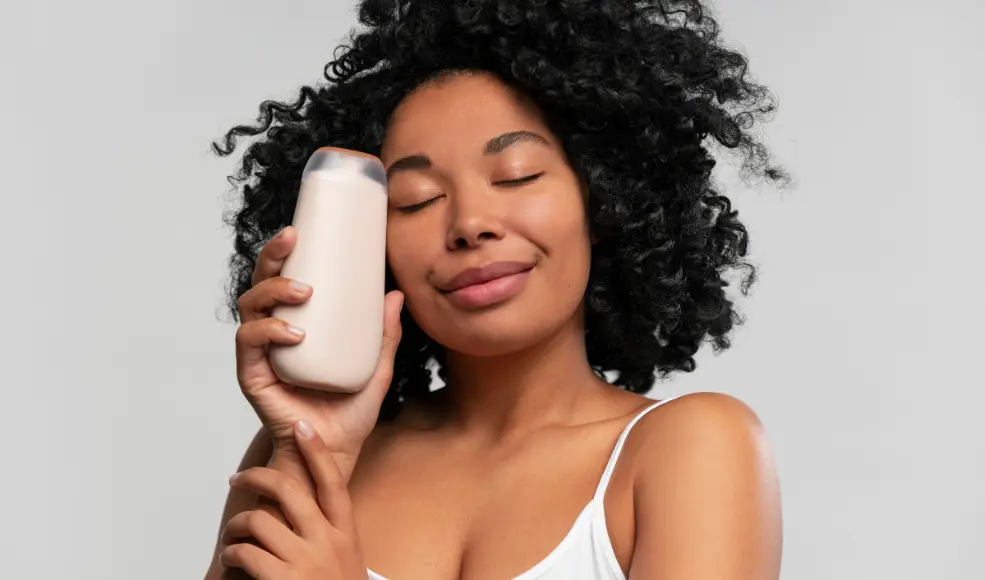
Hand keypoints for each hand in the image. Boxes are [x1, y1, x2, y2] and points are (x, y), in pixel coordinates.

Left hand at [221, 420, 368, 579]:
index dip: (317, 450)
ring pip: (259, 521)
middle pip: (289, 490)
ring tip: (232, 536)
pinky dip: (231, 554)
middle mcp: (328, 541)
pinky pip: (244, 554)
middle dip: (257, 477)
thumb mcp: (346, 557)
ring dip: (237, 526)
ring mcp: (305, 562)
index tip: (302, 425)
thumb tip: (299, 504)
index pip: (332, 481)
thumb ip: (328, 530)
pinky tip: (232, 559)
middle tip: (239, 479)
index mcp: (346, 532)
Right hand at [235, 225, 403, 477]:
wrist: (335, 453)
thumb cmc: (349, 412)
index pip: (283, 280)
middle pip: (260, 284)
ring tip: (303, 291)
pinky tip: (295, 333)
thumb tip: (395, 294)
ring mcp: (260, 354)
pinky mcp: (252, 376)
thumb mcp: (376, 367)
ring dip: (272, 291)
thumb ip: (384, 334)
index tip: (300, 229)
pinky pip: (249, 343)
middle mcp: (272, 335)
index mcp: (296, 326)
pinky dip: (270, 332)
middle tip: (292, 240)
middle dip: (271, 256)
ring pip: (249, 307)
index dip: (284, 252)